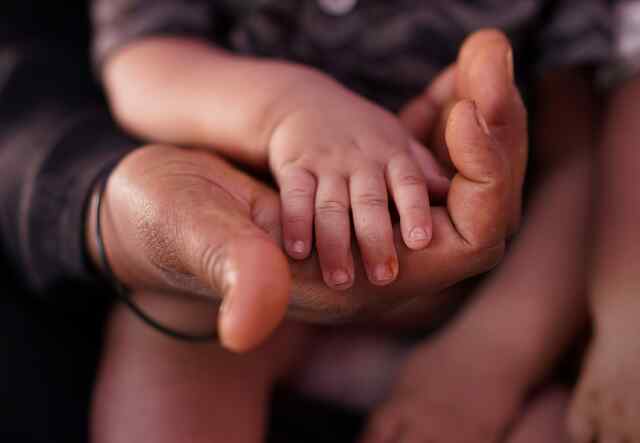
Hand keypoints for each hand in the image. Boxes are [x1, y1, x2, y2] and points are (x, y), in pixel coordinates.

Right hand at [87, 29, 525, 352]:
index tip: (475, 111)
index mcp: (350, 279)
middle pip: (477, 212)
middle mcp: (371, 263)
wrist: (150, 211)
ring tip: (484, 57)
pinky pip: (416, 170)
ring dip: (475, 121)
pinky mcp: (347, 200)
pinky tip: (451, 81)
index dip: (488, 178)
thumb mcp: (192, 233)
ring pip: (452, 186)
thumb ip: (228, 268)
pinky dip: (438, 121)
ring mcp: (362, 230)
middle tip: (489, 61)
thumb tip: (248, 326)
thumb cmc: (162, 222)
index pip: (468, 245)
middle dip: (495, 136)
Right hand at [268, 71, 449, 288]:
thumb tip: (451, 197)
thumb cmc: (364, 137)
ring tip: (340, 281)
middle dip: (376, 238)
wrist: (307, 102)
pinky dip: (295, 222)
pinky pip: (296, 195)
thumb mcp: (398, 144)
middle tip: (383, 279)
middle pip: (370, 201)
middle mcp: (362, 161)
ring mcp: (327, 163)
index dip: (415, 211)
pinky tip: (297, 251)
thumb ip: (422, 172)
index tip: (420, 243)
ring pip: (332, 205)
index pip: (408, 184)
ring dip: (334, 243)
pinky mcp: (295, 166)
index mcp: (394, 157)